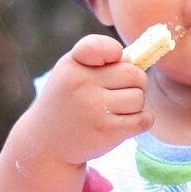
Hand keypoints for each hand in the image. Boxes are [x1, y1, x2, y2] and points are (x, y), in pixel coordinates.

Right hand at [16, 34, 152, 166]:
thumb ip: (99, 59)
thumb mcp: (71, 73)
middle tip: (121, 91)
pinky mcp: (107, 131)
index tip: (114, 60)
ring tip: (118, 109)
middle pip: (134, 74)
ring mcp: (94, 109)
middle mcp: (82, 84)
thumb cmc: (66, 102)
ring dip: (136, 105)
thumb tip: (135, 60)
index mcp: (72, 65)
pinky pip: (144, 120)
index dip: (115, 53)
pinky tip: (125, 122)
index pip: (103, 47)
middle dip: (135, 82)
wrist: (46, 143)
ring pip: (139, 98)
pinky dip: (142, 121)